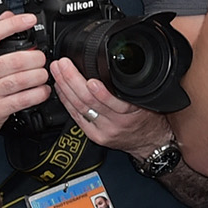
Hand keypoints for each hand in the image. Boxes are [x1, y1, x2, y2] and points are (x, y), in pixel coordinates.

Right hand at [0, 14, 52, 152]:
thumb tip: (8, 16)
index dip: (13, 24)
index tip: (29, 20)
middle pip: (16, 59)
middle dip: (37, 58)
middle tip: (42, 60)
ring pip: (23, 79)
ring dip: (40, 76)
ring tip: (43, 75)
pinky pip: (25, 99)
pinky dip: (40, 93)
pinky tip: (43, 90)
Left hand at [50, 61, 172, 162]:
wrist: (150, 142)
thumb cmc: (147, 118)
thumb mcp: (146, 100)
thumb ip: (128, 88)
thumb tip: (107, 67)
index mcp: (133, 111)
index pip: (113, 101)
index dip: (99, 91)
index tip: (88, 78)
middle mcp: (118, 122)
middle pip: (89, 101)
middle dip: (72, 80)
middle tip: (62, 64)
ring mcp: (104, 130)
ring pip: (80, 107)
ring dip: (65, 87)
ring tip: (57, 72)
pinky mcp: (95, 136)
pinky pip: (77, 117)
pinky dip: (66, 101)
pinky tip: (60, 89)